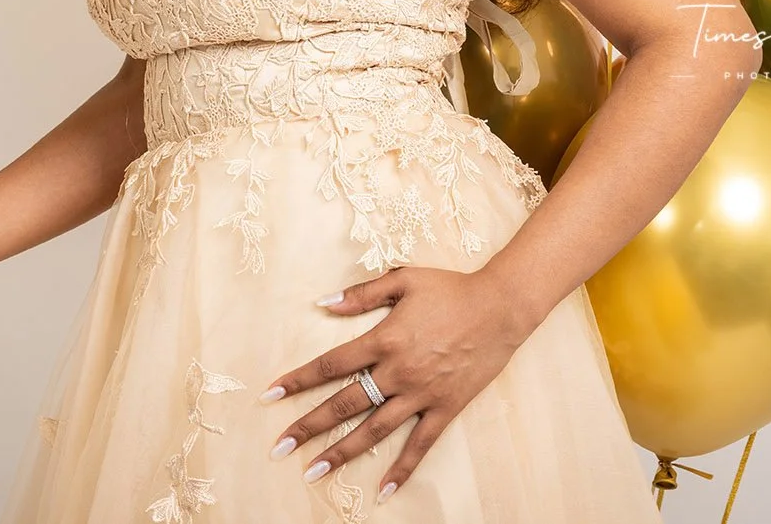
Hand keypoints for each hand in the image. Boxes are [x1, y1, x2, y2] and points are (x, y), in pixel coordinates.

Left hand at [258, 265, 538, 504]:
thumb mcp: (404, 280)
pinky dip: (402, 469)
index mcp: (384, 339)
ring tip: (313, 471)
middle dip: (308, 426)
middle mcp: (397, 372)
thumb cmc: (451, 289)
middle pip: (344, 404)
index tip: (270, 394)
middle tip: (279, 447)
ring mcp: (421, 394)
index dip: (298, 380)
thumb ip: (361, 294)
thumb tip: (323, 302)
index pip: (331, 364)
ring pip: (374, 430)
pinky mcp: (444, 409)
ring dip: (341, 452)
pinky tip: (383, 491)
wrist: (500, 307)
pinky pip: (419, 445)